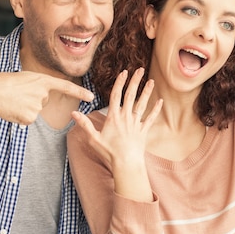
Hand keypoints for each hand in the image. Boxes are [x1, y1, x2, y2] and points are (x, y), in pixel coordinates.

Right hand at [0, 71, 94, 124]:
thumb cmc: (5, 83)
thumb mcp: (25, 79)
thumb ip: (36, 87)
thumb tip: (39, 102)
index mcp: (42, 80)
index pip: (65, 86)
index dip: (79, 92)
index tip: (91, 97)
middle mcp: (43, 94)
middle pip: (44, 101)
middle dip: (32, 99)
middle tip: (18, 94)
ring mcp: (37, 107)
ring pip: (35, 110)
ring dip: (25, 107)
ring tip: (13, 100)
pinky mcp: (30, 118)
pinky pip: (28, 119)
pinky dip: (20, 116)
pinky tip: (12, 109)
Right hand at [71, 68, 161, 200]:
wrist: (126, 164)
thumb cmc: (109, 153)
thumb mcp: (93, 138)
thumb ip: (84, 124)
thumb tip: (73, 113)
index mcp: (113, 117)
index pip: (116, 95)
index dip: (120, 82)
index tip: (124, 72)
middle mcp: (126, 117)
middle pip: (131, 95)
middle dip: (135, 81)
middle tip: (139, 69)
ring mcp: (136, 123)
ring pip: (142, 104)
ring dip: (147, 92)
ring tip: (151, 81)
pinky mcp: (143, 131)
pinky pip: (151, 118)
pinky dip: (156, 110)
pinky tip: (160, 101)